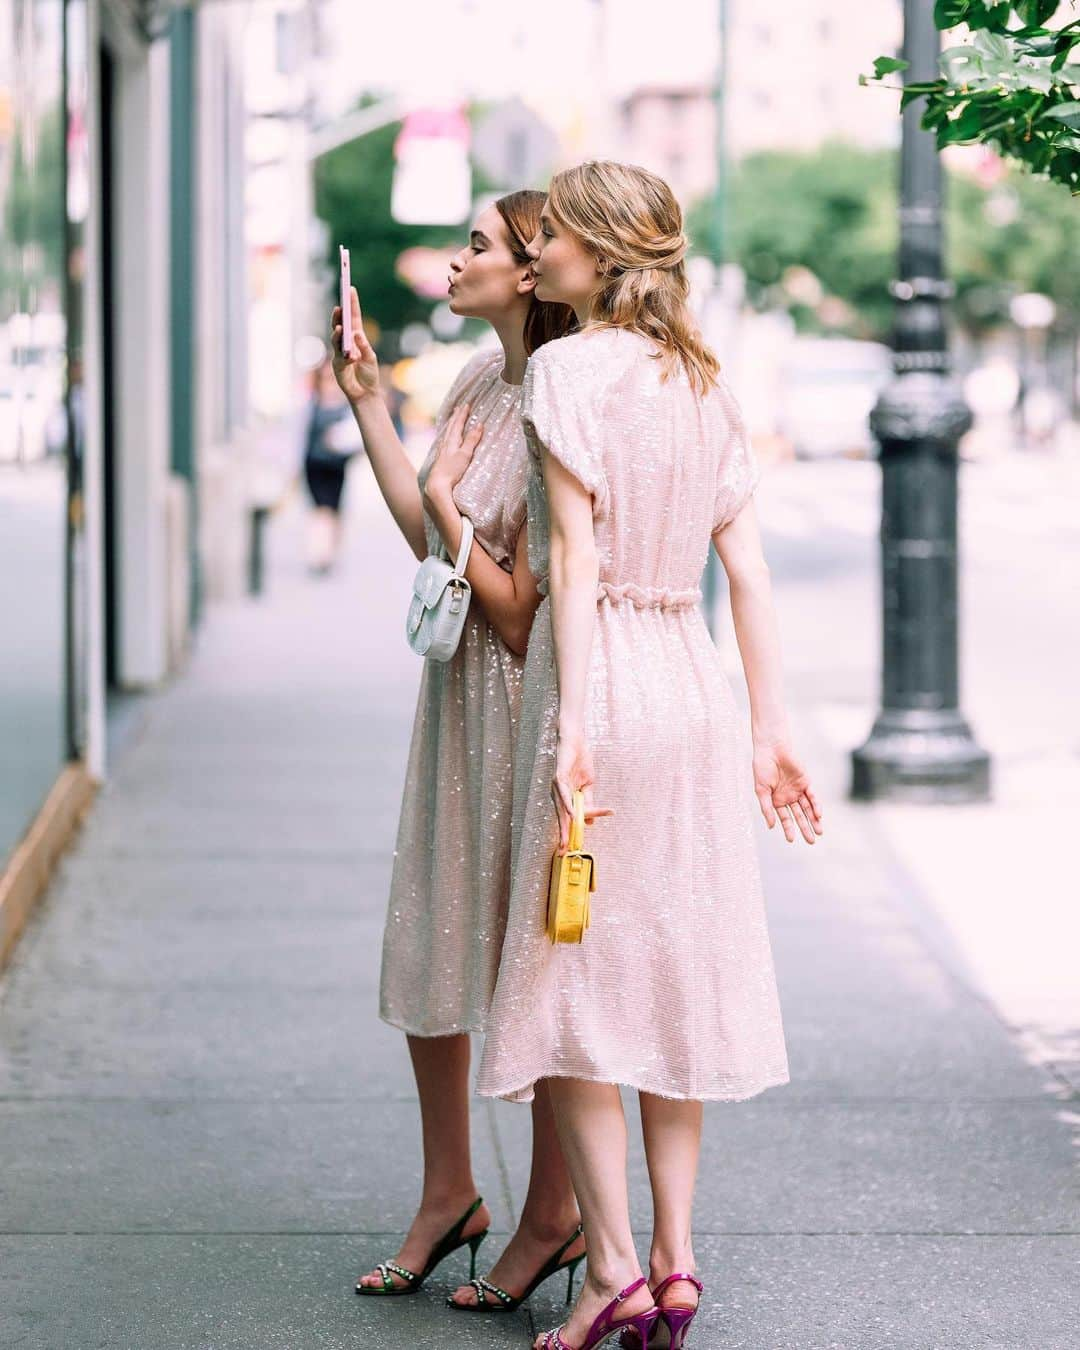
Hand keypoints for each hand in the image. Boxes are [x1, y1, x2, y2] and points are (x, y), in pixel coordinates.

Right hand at [330, 286, 378, 403]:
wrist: (365, 393)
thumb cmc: (369, 374)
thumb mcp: (371, 358)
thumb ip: (364, 346)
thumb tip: (356, 334)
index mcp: (357, 337)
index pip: (354, 317)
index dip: (352, 303)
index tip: (350, 288)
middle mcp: (347, 342)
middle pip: (341, 324)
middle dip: (340, 314)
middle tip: (340, 305)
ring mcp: (340, 353)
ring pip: (336, 339)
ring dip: (338, 332)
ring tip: (340, 326)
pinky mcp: (338, 365)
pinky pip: (340, 357)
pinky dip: (346, 355)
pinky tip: (351, 355)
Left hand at [423, 403, 483, 507]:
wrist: (438, 485)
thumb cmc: (452, 470)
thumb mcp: (465, 454)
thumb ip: (471, 440)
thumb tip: (479, 425)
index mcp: (451, 441)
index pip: (457, 424)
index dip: (462, 415)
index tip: (466, 405)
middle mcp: (445, 445)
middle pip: (450, 427)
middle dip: (456, 417)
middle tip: (458, 408)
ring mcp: (442, 452)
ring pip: (446, 434)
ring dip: (451, 426)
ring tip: (452, 420)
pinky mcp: (441, 460)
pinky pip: (444, 443)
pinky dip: (447, 437)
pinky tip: (447, 441)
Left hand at [551, 730, 612, 852]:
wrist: (577, 740)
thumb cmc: (581, 760)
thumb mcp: (588, 785)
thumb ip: (587, 802)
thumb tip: (589, 821)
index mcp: (565, 796)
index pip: (568, 818)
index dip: (570, 832)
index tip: (572, 847)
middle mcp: (558, 793)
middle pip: (562, 818)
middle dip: (563, 835)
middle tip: (563, 852)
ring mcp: (557, 785)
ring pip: (562, 808)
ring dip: (565, 825)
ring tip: (565, 840)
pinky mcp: (559, 776)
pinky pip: (564, 793)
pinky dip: (567, 804)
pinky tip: (570, 814)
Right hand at [753, 741, 822, 844]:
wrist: (771, 749)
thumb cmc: (762, 768)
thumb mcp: (761, 790)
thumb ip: (767, 808)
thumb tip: (771, 826)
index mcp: (776, 801)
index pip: (785, 818)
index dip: (788, 829)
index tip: (791, 840)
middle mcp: (788, 797)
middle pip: (799, 816)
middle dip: (805, 828)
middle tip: (811, 841)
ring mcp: (798, 790)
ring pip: (808, 808)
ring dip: (814, 820)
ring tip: (819, 832)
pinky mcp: (806, 782)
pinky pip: (812, 796)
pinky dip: (816, 805)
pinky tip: (818, 815)